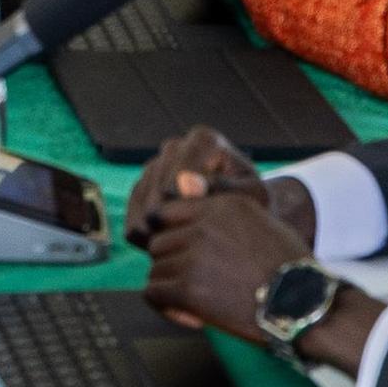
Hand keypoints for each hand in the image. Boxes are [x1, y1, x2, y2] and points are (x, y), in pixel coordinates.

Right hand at [124, 127, 267, 249]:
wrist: (243, 215)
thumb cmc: (253, 203)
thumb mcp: (252, 196)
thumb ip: (224, 189)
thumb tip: (187, 186)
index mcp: (204, 140)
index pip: (183, 165)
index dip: (184, 195)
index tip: (191, 219)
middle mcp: (176, 147)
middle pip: (158, 180)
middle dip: (164, 212)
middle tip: (174, 238)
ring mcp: (157, 165)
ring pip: (142, 194)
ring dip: (149, 222)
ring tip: (165, 246)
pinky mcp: (144, 186)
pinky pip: (133, 207)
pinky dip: (139, 227)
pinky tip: (153, 245)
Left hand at [143, 169, 312, 338]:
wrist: (304, 304)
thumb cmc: (288, 266)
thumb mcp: (258, 219)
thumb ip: (216, 204)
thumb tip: (180, 178)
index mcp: (221, 205)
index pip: (166, 213)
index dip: (173, 237)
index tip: (188, 257)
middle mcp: (203, 225)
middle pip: (159, 242)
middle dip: (173, 264)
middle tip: (198, 284)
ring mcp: (193, 256)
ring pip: (156, 269)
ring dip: (171, 287)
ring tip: (200, 301)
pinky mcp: (188, 289)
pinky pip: (154, 294)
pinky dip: (167, 307)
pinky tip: (193, 316)